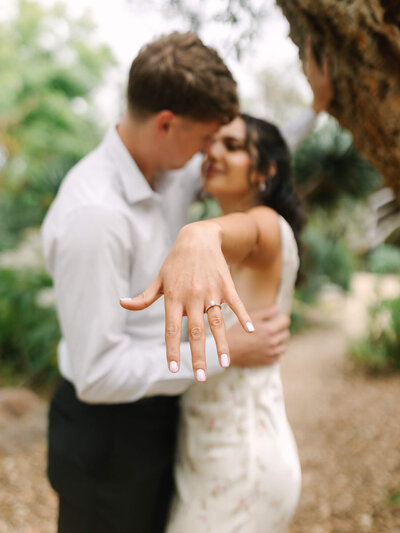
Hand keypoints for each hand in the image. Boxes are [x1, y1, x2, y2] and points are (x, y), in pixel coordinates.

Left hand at [120, 222, 254, 381]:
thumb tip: (122, 304)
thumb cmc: (175, 262)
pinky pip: (235, 303)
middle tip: (201, 378)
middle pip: (195, 332)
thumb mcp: (159, 279)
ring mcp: (210, 291)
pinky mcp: (225, 285)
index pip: (170, 329)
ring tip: (223, 364)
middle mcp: (192, 297)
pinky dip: (243, 315)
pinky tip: (250, 329)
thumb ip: (144, 297)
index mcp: (173, 297)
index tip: (174, 369)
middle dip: (197, 356)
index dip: (171, 349)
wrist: (198, 238)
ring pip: (216, 322)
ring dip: (221, 344)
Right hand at [228, 305, 289, 366]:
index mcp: (269, 329)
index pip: (286, 322)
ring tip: (269, 339)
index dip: (282, 319)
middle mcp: (272, 342)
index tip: (277, 319)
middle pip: (286, 334)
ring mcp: (271, 353)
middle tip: (272, 329)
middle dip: (280, 330)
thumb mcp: (251, 318)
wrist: (229, 351)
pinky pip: (278, 356)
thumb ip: (267, 313)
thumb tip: (278, 308)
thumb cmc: (238, 332)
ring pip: (283, 346)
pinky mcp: (267, 361)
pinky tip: (266, 348)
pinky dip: (275, 352)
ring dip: (279, 342)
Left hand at [304, 37, 332, 113]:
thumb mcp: (328, 80)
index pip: (311, 56)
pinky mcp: (310, 79)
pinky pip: (309, 67)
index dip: (310, 47)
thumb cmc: (325, 92)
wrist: (319, 103)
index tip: (309, 38)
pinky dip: (310, 61)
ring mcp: (309, 76)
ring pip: (307, 62)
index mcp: (314, 71)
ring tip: (310, 47)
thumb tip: (326, 57)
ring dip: (309, 55)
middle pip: (308, 58)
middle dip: (309, 49)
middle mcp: (310, 72)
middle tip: (309, 39)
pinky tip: (312, 61)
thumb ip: (326, 68)